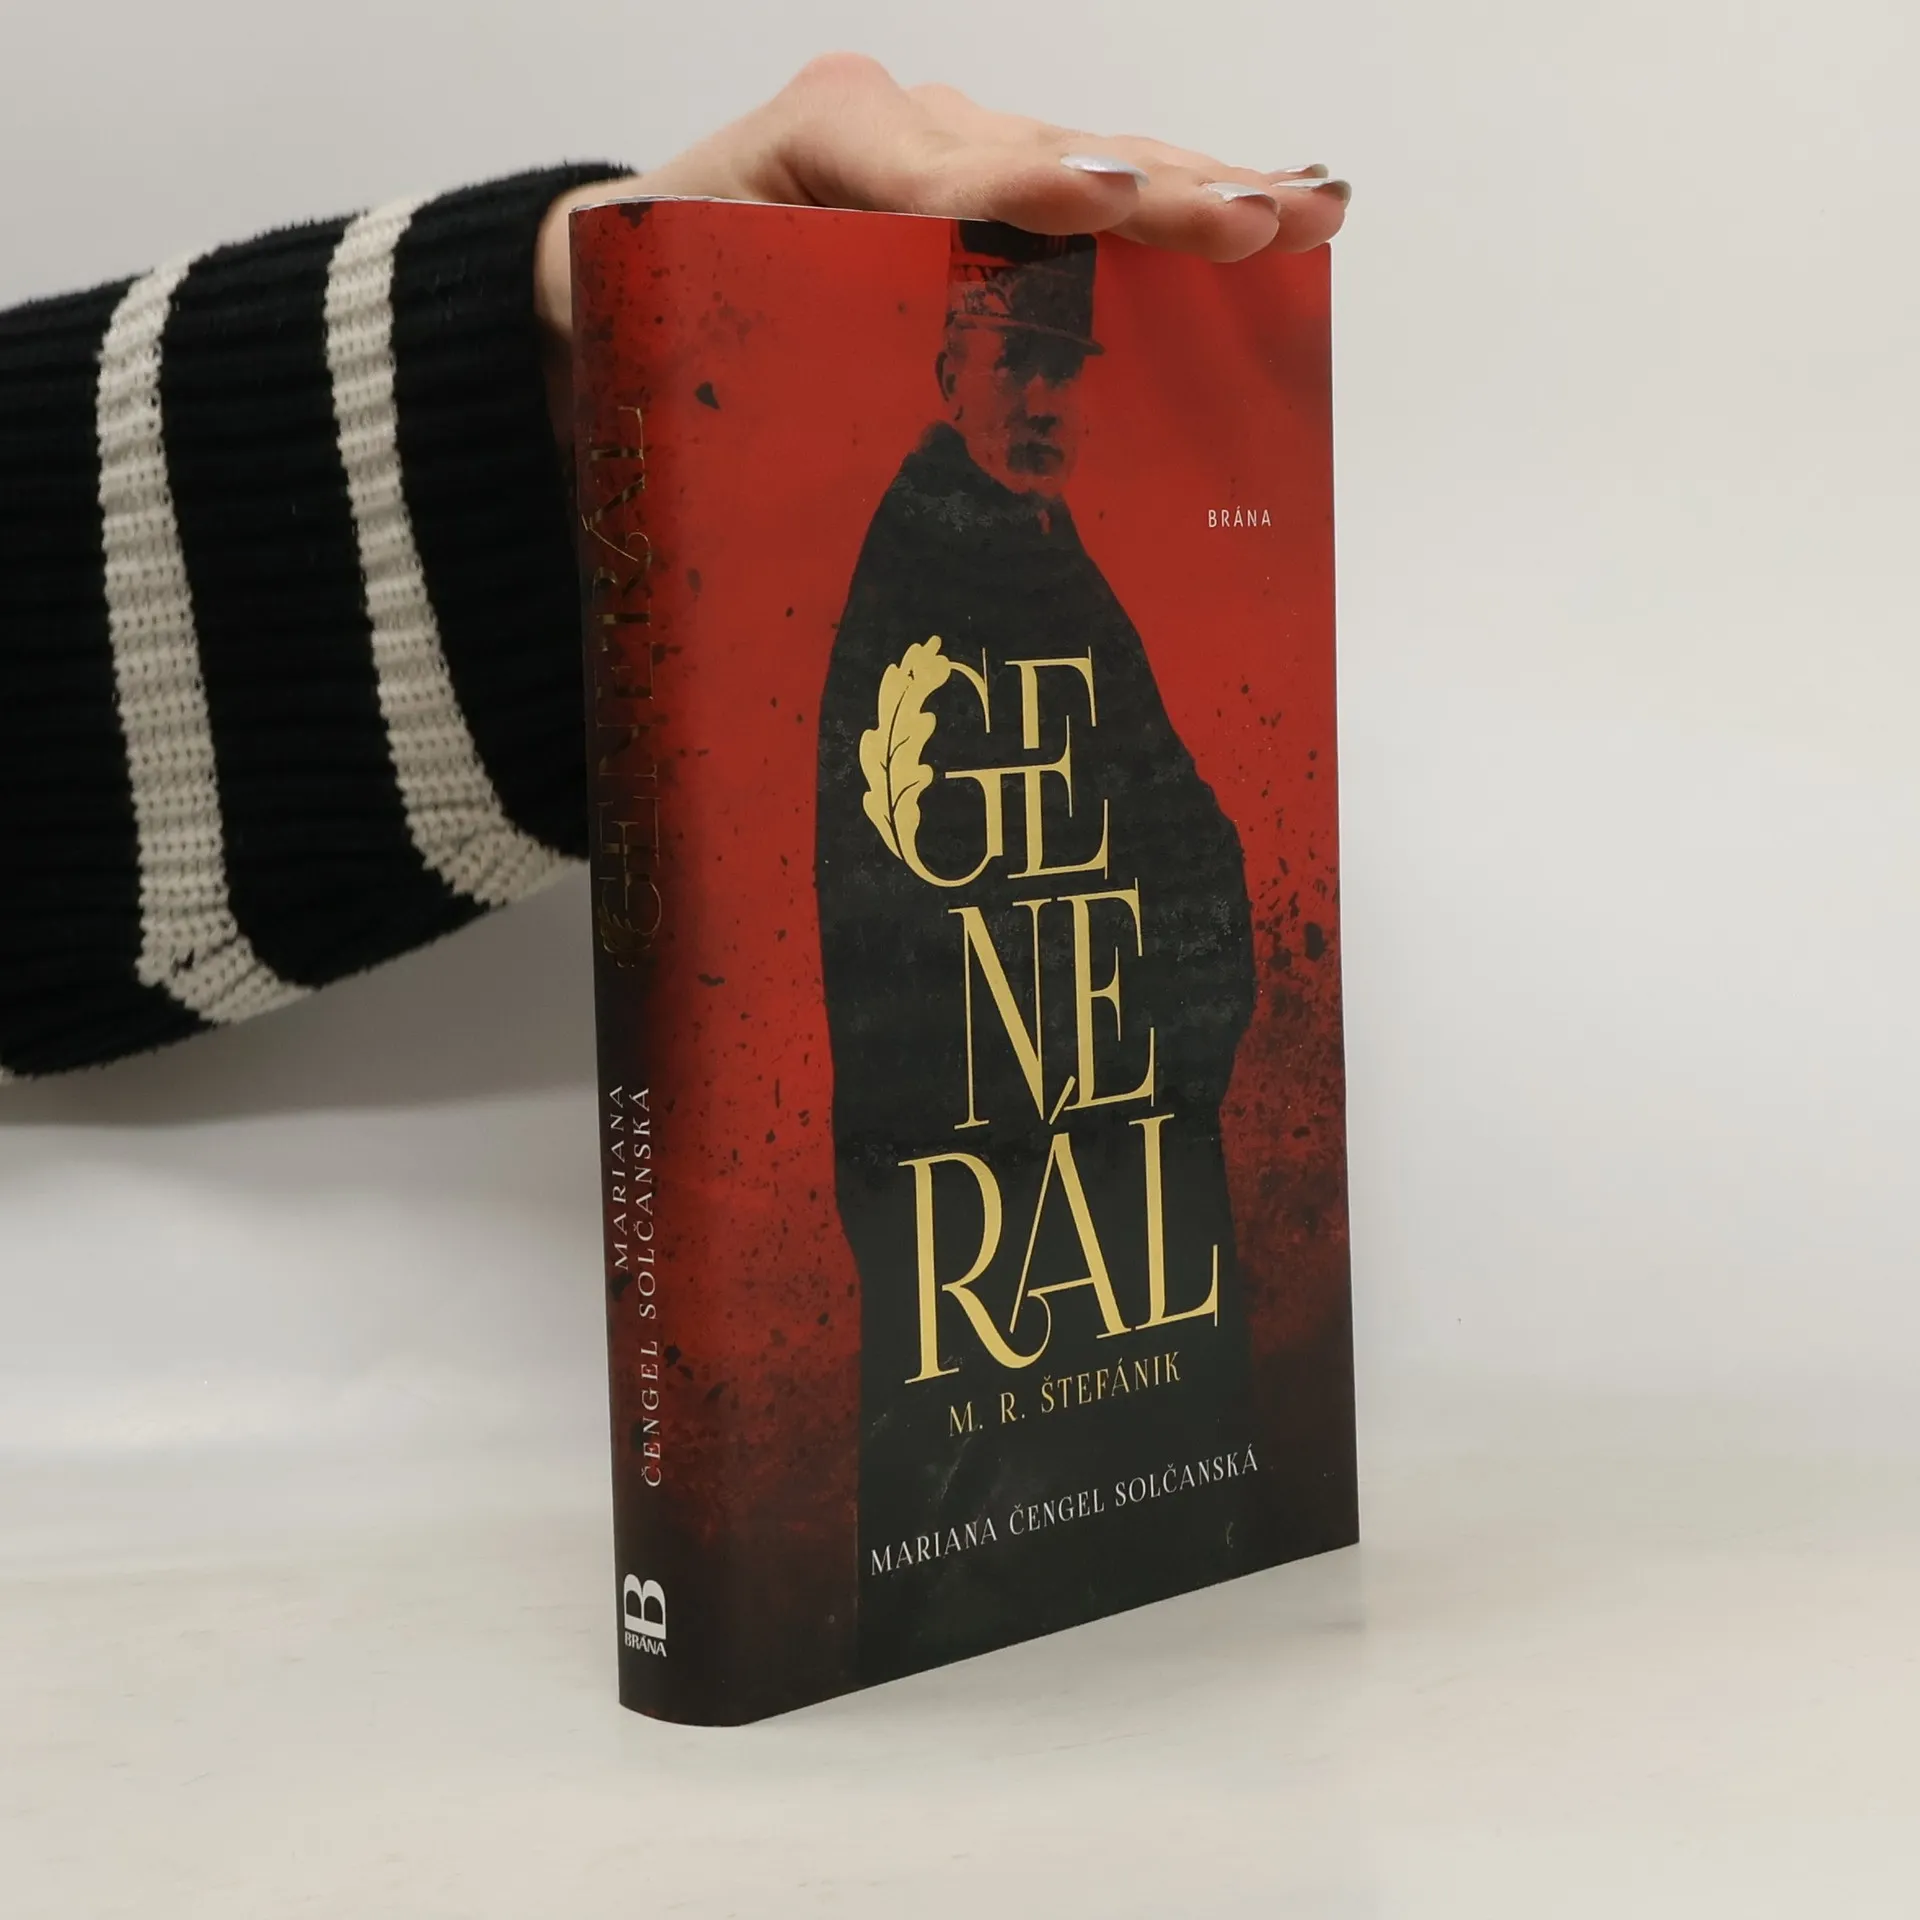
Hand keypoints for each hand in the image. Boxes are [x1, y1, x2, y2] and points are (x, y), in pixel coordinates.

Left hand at [533, 53, 1348, 429]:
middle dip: (1157, 192)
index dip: (1017, 192)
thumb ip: (702, 343)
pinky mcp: (986, 196)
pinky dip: (1183, 205)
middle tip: (1258, 219)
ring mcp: (954, 156)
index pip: (927, 171)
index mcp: (813, 145)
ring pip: (1091, 166)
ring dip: (1203, 191)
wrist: (613, 276)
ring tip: (1308, 208)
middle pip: (1043, 158)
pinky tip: (1278, 207)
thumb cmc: (636, 302)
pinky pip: (1094, 197)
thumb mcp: (643, 318)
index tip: (1095, 206)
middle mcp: (900, 132)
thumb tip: (771, 454)